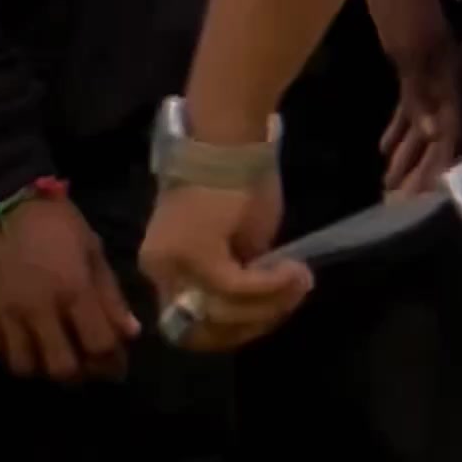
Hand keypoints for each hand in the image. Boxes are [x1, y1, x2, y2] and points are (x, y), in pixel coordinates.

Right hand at [0, 193, 139, 383]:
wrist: (2, 193)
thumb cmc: (55, 219)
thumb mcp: (91, 248)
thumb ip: (110, 294)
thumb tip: (130, 332)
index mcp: (73, 290)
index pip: (98, 346)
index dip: (112, 362)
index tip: (116, 363)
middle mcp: (39, 309)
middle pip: (61, 368)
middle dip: (78, 373)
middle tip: (83, 362)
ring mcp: (5, 313)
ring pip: (24, 367)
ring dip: (41, 366)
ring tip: (49, 353)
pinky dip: (8, 353)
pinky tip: (18, 341)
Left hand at [140, 167, 306, 355]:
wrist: (228, 131)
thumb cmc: (234, 173)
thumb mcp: (238, 238)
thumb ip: (239, 273)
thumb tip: (259, 302)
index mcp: (163, 267)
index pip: (190, 325)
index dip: (233, 330)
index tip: (270, 315)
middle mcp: (160, 271)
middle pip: (204, 329)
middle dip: (253, 324)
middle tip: (291, 301)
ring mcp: (176, 265)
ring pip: (224, 313)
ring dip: (271, 304)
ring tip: (301, 283)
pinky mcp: (198, 255)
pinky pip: (238, 289)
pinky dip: (271, 287)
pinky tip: (295, 273)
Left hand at [363, 0, 461, 197]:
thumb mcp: (413, 46)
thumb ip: (426, 90)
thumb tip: (440, 135)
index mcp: (450, 75)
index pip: (451, 132)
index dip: (439, 165)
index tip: (423, 197)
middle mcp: (444, 76)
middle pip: (437, 133)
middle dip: (420, 168)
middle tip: (398, 202)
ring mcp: (427, 68)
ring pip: (421, 121)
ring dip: (407, 154)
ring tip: (389, 186)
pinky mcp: (411, 59)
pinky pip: (409, 104)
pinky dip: (398, 129)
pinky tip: (385, 149)